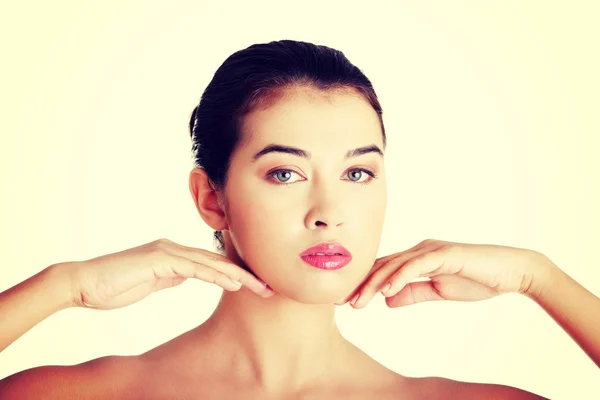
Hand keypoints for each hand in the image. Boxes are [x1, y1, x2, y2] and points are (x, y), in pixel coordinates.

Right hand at [63, 238, 273, 309]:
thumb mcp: (151, 283)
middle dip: (246, 274)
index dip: (236, 274)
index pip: (212, 264)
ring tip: (261, 286)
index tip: (257, 287)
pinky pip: (194, 268)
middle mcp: (174, 248)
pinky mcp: (159, 259)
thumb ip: (171, 277)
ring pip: (211, 262)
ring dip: (239, 275)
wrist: (83, 283)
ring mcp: (167, 251)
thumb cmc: (113, 285)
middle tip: (270, 286)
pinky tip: (235, 283)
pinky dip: (217, 275)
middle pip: (218, 261)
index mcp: (173, 254)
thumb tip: (188, 277)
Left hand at [335, 239, 546, 308]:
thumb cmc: (477, 279)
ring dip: (374, 284)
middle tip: (341, 301)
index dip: (363, 284)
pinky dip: (399, 277)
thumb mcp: (438, 291)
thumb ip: (413, 293)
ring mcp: (431, 249)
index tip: (345, 300)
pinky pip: (416, 265)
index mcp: (417, 257)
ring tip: (358, 302)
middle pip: (383, 266)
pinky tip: (385, 290)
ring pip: (394, 265)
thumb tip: (387, 300)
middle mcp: (420, 249)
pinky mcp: (444, 253)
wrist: (512, 272)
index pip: (384, 270)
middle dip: (360, 284)